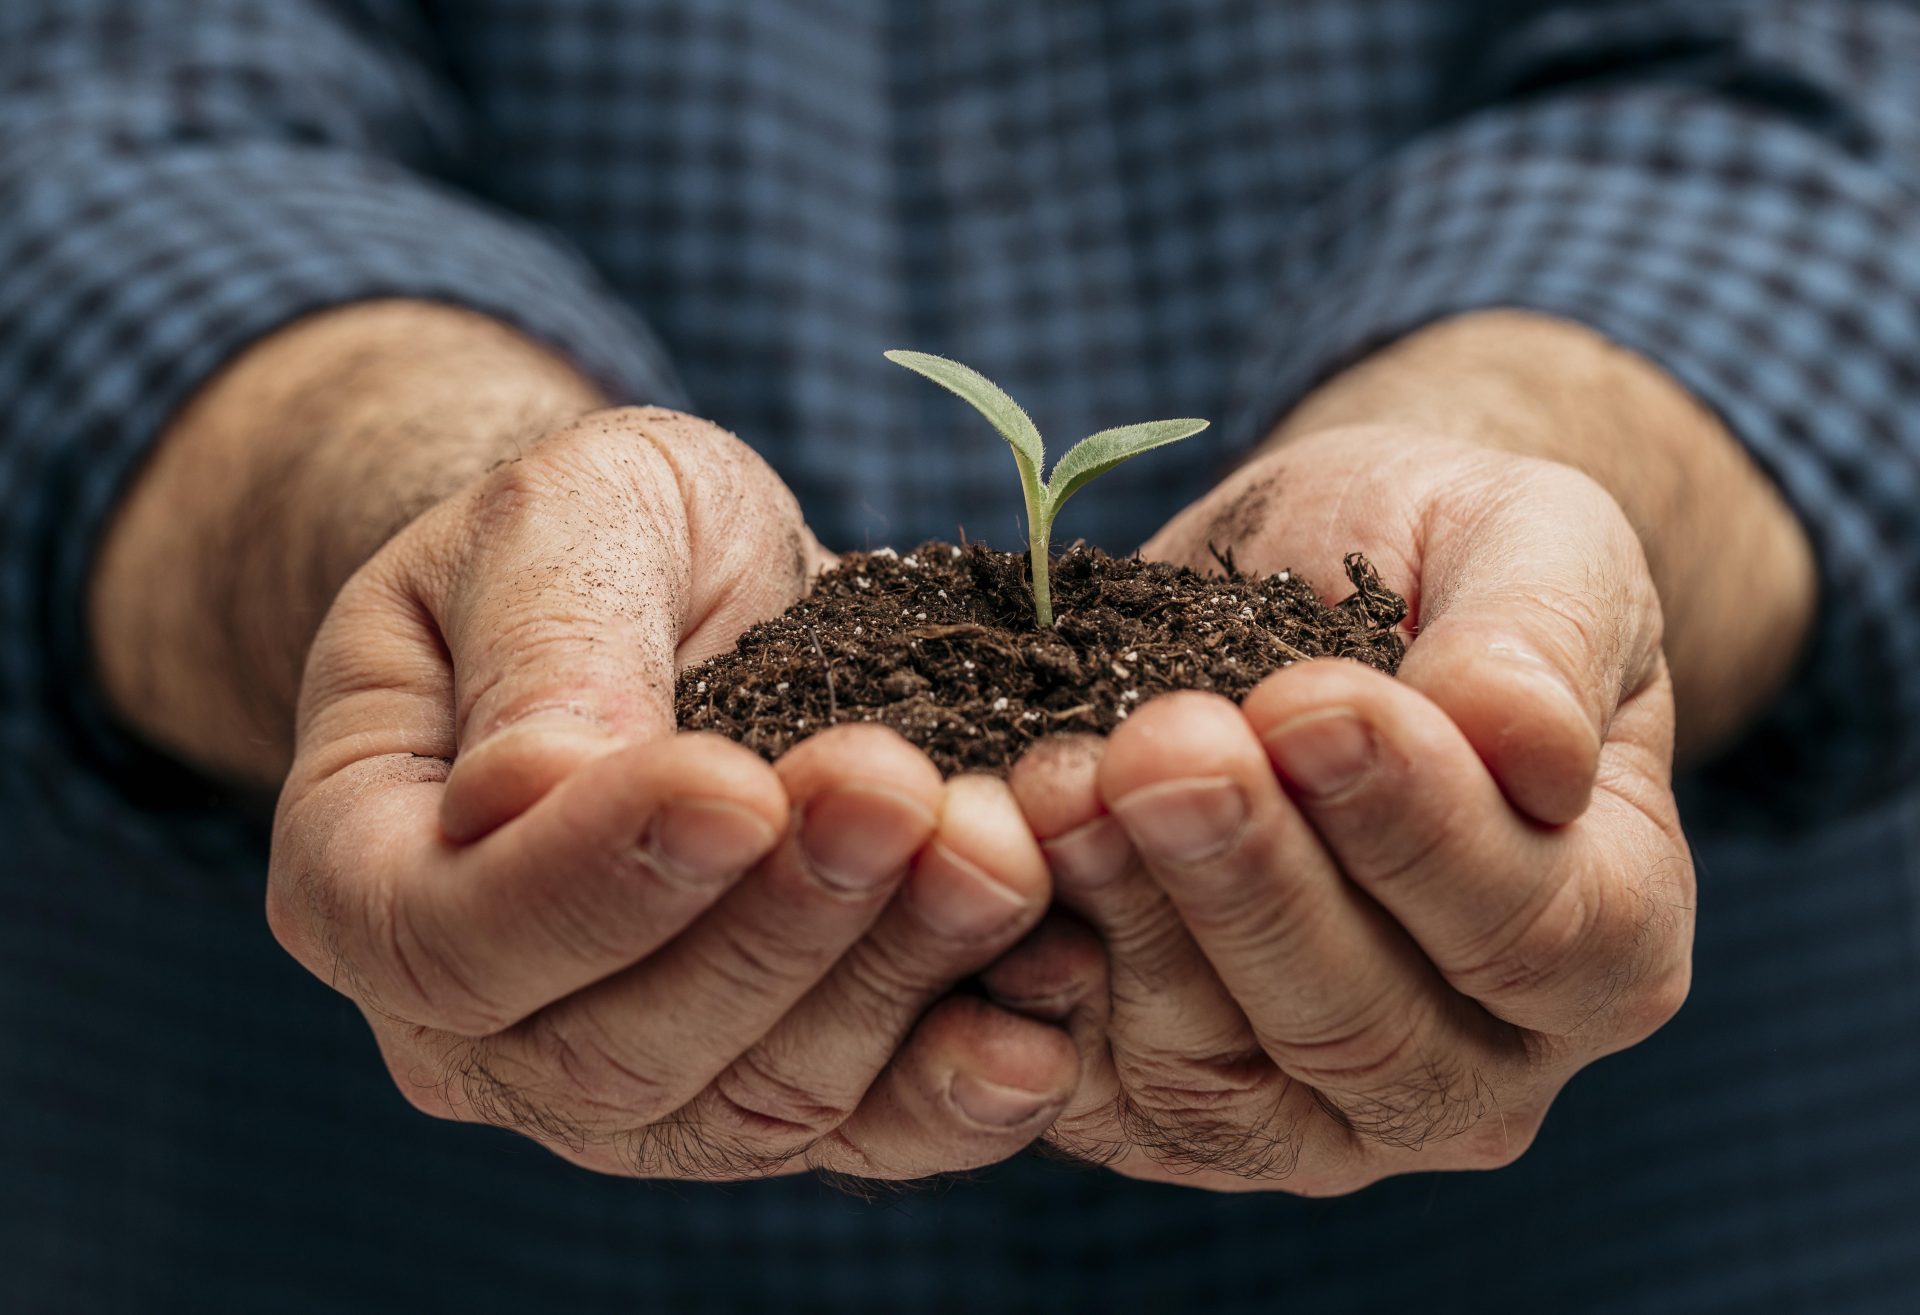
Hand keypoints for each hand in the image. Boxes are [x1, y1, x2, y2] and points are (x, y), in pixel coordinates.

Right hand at [269, 406, 1078, 1179]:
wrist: (694, 593)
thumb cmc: (600, 539)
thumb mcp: (562, 519)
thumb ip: (546, 647)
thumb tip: (530, 794)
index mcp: (372, 872)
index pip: (456, 934)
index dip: (598, 879)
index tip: (737, 782)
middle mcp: (483, 1024)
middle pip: (618, 1049)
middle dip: (781, 927)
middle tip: (901, 795)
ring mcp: (631, 1080)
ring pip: (755, 1104)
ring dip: (891, 985)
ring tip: (999, 854)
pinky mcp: (771, 1089)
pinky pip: (861, 1135)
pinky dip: (956, 1094)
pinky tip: (1041, 1024)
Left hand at [987, 426, 1693, 1192]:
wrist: (1310, 583)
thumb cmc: (1443, 563)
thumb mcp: (1531, 543)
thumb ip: (1539, 642)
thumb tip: (1528, 749)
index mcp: (1608, 941)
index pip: (1528, 927)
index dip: (1412, 824)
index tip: (1308, 703)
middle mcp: (1474, 1068)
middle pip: (1358, 1026)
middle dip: (1246, 880)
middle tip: (1159, 747)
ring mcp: (1315, 1116)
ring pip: (1214, 1074)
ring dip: (1126, 919)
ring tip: (1062, 777)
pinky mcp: (1164, 1109)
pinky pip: (1090, 1088)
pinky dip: (1030, 988)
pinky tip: (992, 867)